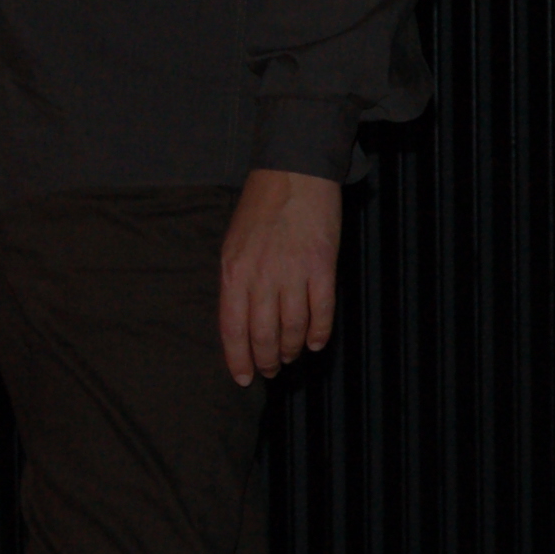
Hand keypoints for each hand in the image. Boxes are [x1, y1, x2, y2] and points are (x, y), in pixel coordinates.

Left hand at [220, 169, 341, 385]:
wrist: (294, 175)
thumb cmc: (261, 208)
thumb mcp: (234, 244)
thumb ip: (236, 282)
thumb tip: (241, 320)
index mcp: (234, 272)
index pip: (232, 328)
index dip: (238, 358)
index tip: (244, 378)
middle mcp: (261, 277)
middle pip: (263, 335)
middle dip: (266, 359)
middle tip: (271, 369)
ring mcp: (293, 273)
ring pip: (292, 328)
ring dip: (291, 349)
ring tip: (290, 356)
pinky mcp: (322, 267)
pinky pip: (321, 311)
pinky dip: (318, 333)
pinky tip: (314, 342)